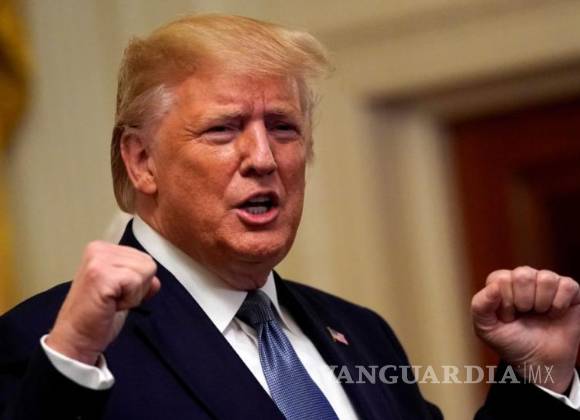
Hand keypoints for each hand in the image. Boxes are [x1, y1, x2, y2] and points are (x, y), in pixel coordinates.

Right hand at [46, 241, 159, 364]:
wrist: (75, 340)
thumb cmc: (96, 318)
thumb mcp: (122, 291)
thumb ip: (138, 279)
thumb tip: (155, 280)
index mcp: (102, 249)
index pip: (144, 259)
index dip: (138, 283)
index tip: (116, 294)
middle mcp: (98, 249)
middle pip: (148, 263)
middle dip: (137, 287)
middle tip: (113, 300)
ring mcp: (98, 260)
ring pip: (146, 271)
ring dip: (133, 294)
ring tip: (111, 301)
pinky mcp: (101, 275)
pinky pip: (137, 282)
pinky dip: (130, 300)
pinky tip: (111, 305)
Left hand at [472, 266, 579, 392]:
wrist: (539, 362)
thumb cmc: (511, 341)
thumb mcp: (485, 328)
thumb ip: (480, 306)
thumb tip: (494, 287)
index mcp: (501, 282)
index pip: (502, 279)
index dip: (505, 303)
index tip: (507, 317)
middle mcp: (523, 277)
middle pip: (523, 275)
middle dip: (523, 302)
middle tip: (524, 315)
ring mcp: (546, 282)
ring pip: (546, 278)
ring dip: (542, 303)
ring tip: (539, 314)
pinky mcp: (568, 290)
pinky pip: (567, 286)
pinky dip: (560, 305)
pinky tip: (555, 313)